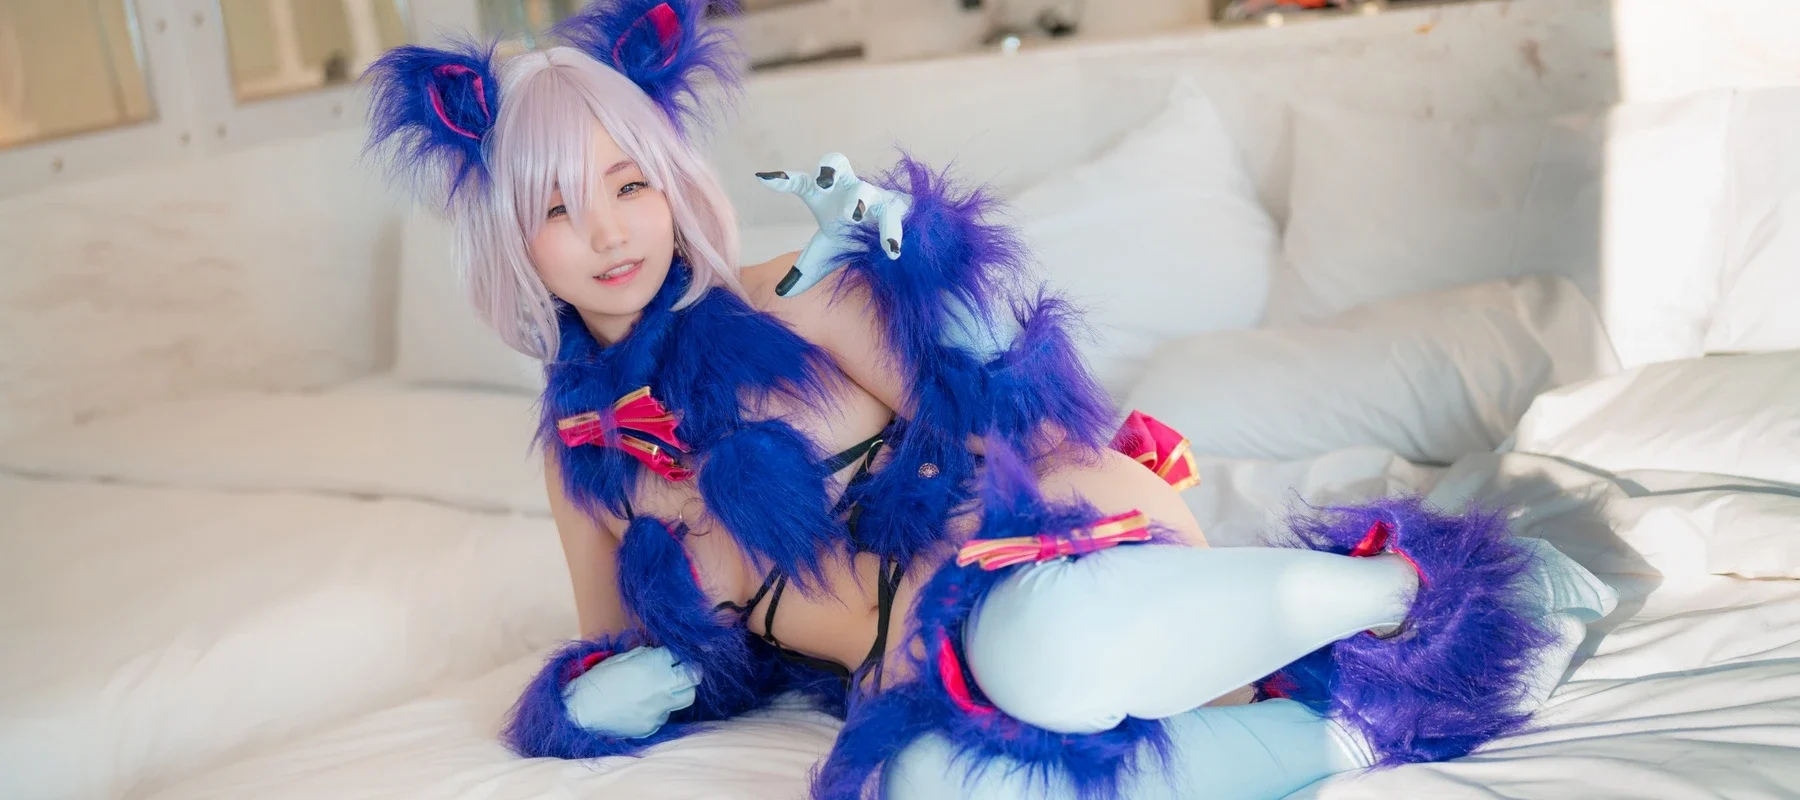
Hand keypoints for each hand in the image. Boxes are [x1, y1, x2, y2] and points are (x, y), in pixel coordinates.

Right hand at [561, 645, 700, 738]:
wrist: (580, 711)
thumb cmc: (598, 681)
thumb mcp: (622, 659)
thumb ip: (645, 655)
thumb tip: (659, 654)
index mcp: (654, 665)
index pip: (681, 655)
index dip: (682, 653)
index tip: (680, 654)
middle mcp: (662, 687)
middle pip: (693, 677)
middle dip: (690, 672)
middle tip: (681, 671)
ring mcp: (659, 709)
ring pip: (685, 698)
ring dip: (679, 691)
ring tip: (662, 689)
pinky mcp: (652, 726)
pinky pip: (665, 715)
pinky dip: (659, 709)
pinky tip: (643, 705)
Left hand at [757, 153, 909, 296]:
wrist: (891, 241)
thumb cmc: (851, 238)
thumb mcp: (824, 256)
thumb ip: (803, 273)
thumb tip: (779, 294)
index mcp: (825, 195)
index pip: (801, 182)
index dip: (784, 179)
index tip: (763, 179)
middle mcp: (848, 188)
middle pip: (837, 163)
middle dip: (829, 169)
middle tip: (823, 183)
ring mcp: (874, 196)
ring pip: (865, 191)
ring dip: (859, 201)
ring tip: (854, 216)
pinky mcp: (898, 208)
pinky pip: (895, 217)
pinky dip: (893, 233)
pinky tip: (891, 252)